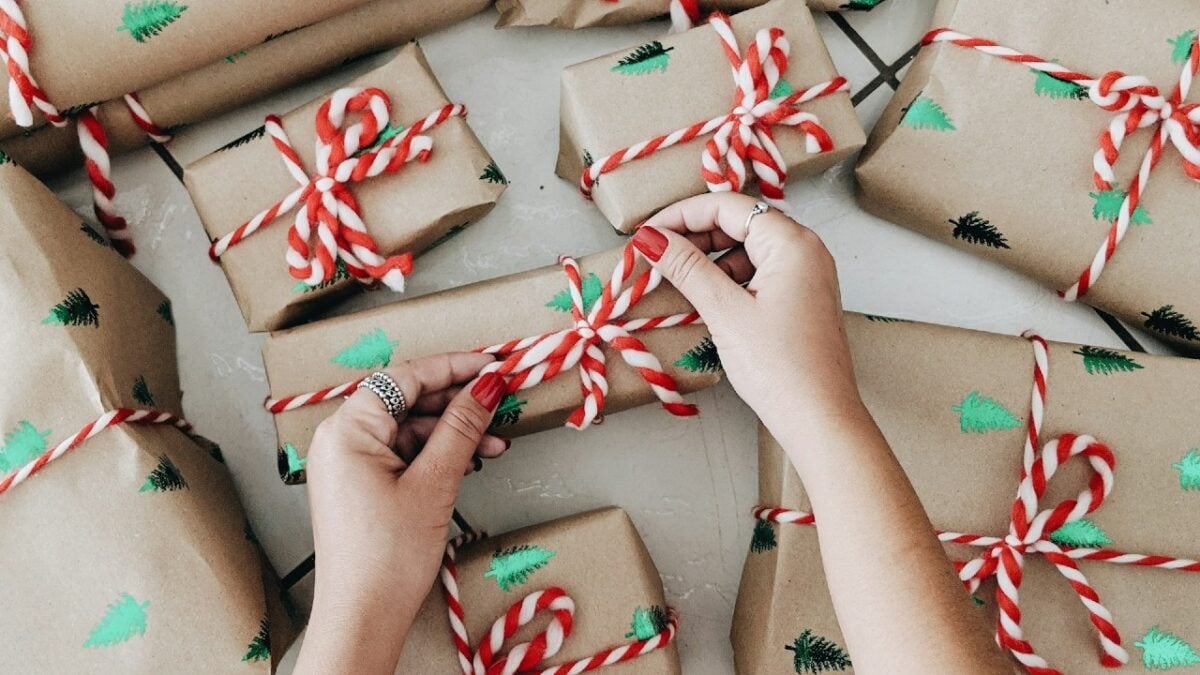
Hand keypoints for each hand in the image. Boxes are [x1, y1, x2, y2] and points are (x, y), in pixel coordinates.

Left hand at [295, 353, 509, 674]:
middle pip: (407, 400)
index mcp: (347, 429)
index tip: (492, 365)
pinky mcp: (361, 485)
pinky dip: (437, 454)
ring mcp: (349, 463)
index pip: (405, 377)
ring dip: (454, 432)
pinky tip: (471, 461)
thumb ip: (462, 428)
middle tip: (501, 401)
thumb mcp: (434, 483)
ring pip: (410, 428)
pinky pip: (403, 453)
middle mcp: (341, 439)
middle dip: (458, 403)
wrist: (363, 617)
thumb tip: (486, 386)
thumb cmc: (386, 557)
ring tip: (496, 443)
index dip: (453, 366)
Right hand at [633, 193, 864, 433]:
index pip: (728, 206)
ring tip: (675, 279)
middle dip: (694, 236)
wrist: (819, 418)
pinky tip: (704, 298)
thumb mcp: (725, 312)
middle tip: (655, 256)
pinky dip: (728, 278)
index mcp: (792, 243)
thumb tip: (651, 238)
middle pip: (739, 222)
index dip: (681, 215)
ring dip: (709, 259)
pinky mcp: (801, 299)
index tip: (647, 233)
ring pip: (747, 248)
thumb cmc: (780, 367)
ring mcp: (806, 275)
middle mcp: (805, 250)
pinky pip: (759, 272)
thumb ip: (686, 268)